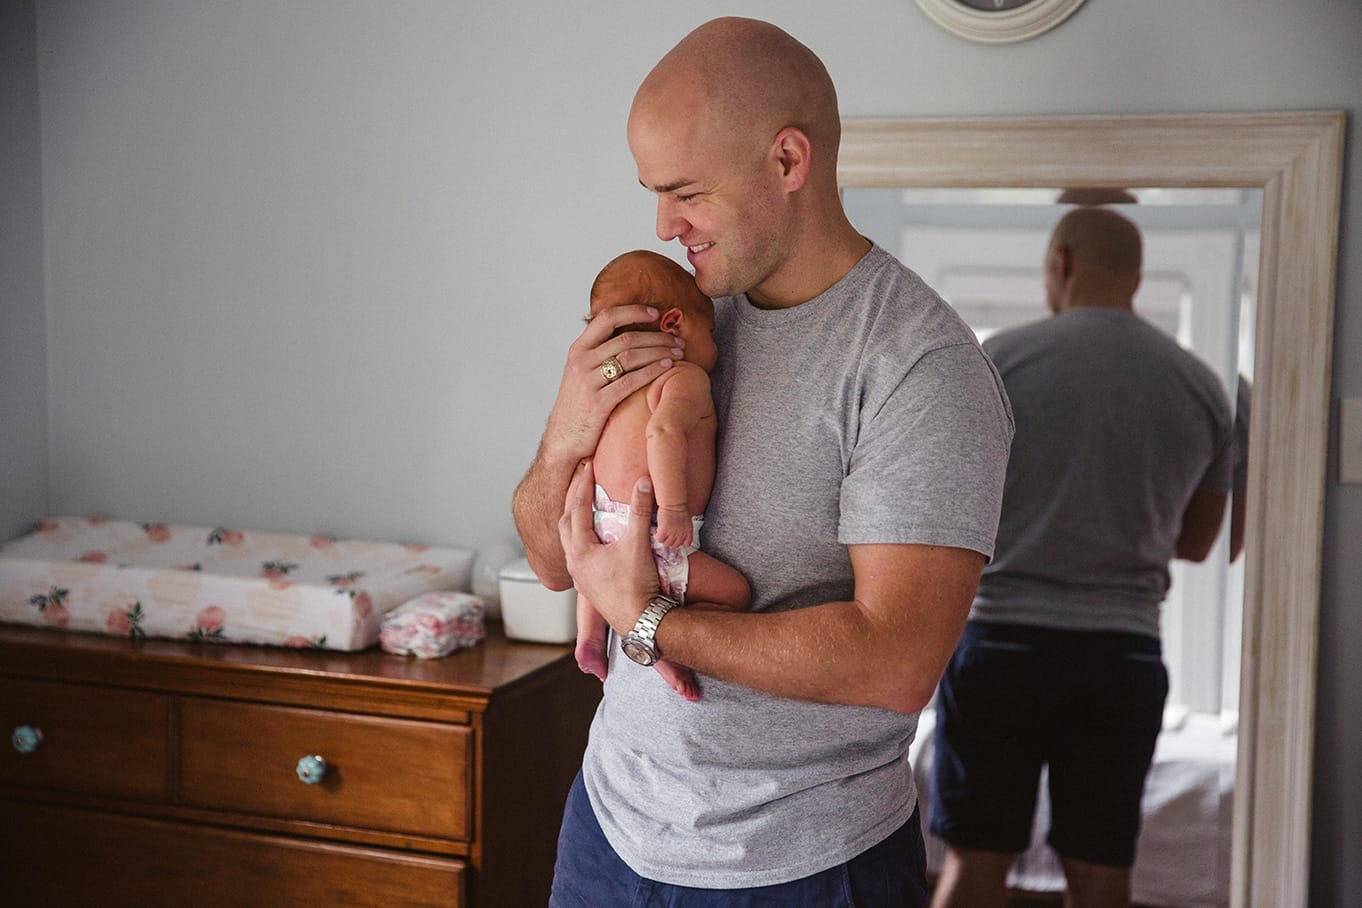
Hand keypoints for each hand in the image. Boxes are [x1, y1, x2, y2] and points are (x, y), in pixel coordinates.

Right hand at [541, 305, 682, 465]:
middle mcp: (581, 361)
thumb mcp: (582, 374)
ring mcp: (588, 381)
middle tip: (677, 341)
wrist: (562, 440)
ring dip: (659, 351)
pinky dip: (652, 371)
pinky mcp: (597, 402)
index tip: (655, 312)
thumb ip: (600, 355)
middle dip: (656, 337)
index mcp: (578, 349)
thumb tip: (630, 338)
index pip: (606, 317)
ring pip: (630, 356)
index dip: (633, 311)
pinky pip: (630, 381)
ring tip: (678, 353)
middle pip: (625, 338)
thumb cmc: (578, 407)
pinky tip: (666, 367)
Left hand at [558, 461, 659, 636]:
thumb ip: (640, 511)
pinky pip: (577, 554)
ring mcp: (580, 577)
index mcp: (580, 551)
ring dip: (574, 520)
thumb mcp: (639, 544)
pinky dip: (581, 538)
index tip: (587, 466)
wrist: (641, 623)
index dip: (582, 484)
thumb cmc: (636, 588)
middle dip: (572, 499)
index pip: (578, 508)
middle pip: (565, 522)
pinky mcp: (589, 586)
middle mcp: (574, 563)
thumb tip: (644, 482)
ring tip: (584, 505)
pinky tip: (593, 539)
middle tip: (581, 480)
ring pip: (568, 541)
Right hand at [654, 505, 693, 548]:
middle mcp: (681, 534)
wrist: (673, 503)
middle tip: (666, 535)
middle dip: (670, 540)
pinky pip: (659, 539)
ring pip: (666, 543)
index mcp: (688, 531)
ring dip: (663, 539)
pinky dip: (657, 536)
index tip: (676, 540)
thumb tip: (678, 531)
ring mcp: (673, 533)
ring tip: (661, 532)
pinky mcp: (664, 531)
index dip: (680, 542)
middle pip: (674, 545)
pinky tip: (657, 531)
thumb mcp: (686, 520)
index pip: (686, 544)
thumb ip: (683, 528)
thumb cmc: (678, 507)